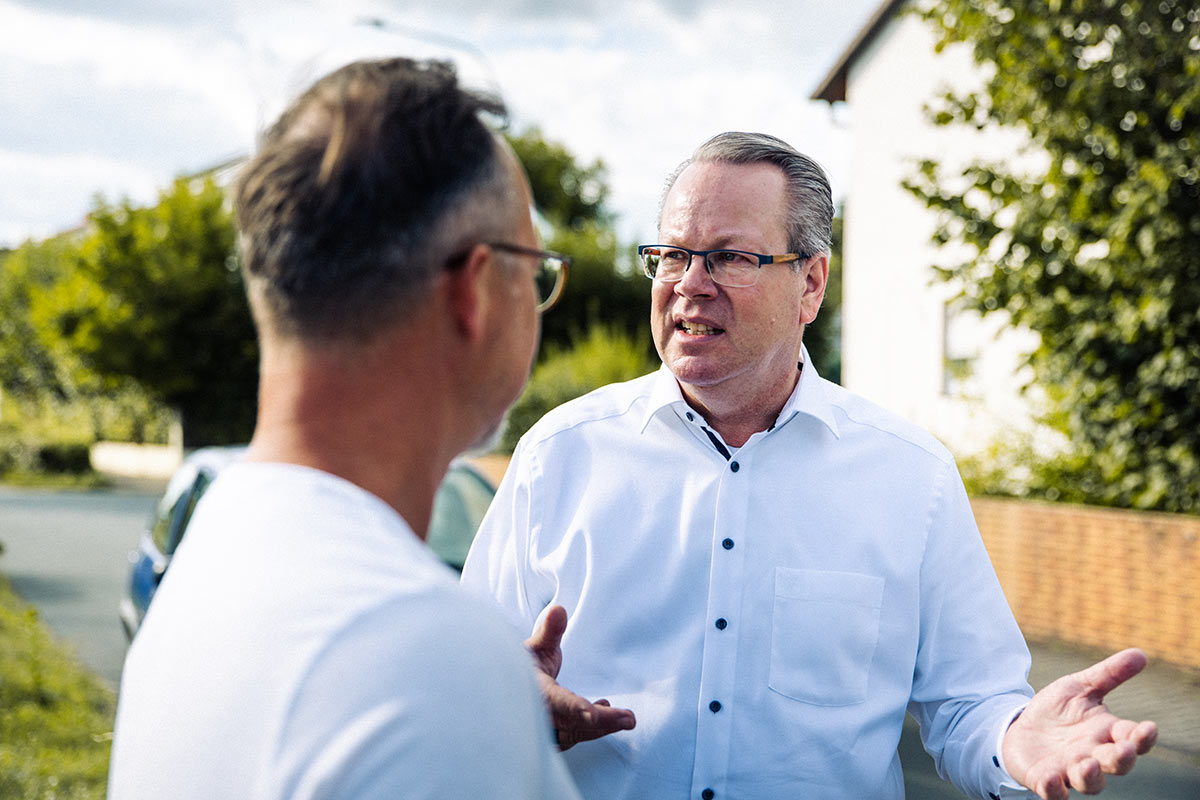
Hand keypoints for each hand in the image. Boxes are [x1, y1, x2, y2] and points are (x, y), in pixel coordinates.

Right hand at [525, 604, 635, 749]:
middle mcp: (536, 716)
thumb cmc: (521, 666)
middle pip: (571, 724)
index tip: (594, 713)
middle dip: (601, 723)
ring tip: (623, 717)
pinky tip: (604, 711)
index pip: (557, 703)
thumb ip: (549, 631)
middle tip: (628, 720)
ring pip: (574, 734)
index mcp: (533, 693)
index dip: (576, 709)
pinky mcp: (550, 738)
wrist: (507, 689)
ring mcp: (542, 731)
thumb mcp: (534, 647)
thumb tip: (559, 610)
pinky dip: (592, 728)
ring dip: (599, 726)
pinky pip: (573, 737)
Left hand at [1002, 648, 1157, 798]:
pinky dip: (1054, 788)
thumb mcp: (1081, 687)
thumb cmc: (1059, 711)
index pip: (1132, 738)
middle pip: (1116, 764)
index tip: (1148, 727)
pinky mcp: (1045, 780)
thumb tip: (1141, 653)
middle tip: (1122, 749)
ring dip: (1090, 776)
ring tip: (1086, 765)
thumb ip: (1109, 674)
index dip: (1142, 736)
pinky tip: (1051, 777)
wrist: (1022, 727)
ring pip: (1090, 783)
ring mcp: (1070, 770)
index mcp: (1107, 733)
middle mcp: (1094, 755)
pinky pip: (1053, 792)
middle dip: (1121, 758)